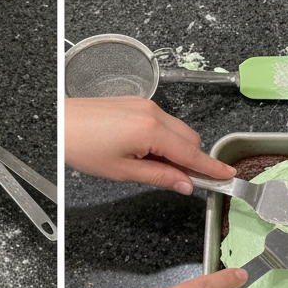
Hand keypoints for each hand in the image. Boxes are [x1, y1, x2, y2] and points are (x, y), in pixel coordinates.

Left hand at [64, 96, 234, 193]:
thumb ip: (160, 177)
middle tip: (184, 181)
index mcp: (151, 130)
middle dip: (192, 160)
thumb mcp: (124, 172)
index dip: (211, 167)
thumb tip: (185, 184)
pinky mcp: (137, 103)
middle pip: (189, 139)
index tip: (227, 174)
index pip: (191, 153)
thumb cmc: (83, 147)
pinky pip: (163, 122)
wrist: (61, 124)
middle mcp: (153, 112)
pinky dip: (164, 139)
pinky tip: (146, 152)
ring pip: (177, 130)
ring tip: (153, 167)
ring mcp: (145, 105)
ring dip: (176, 150)